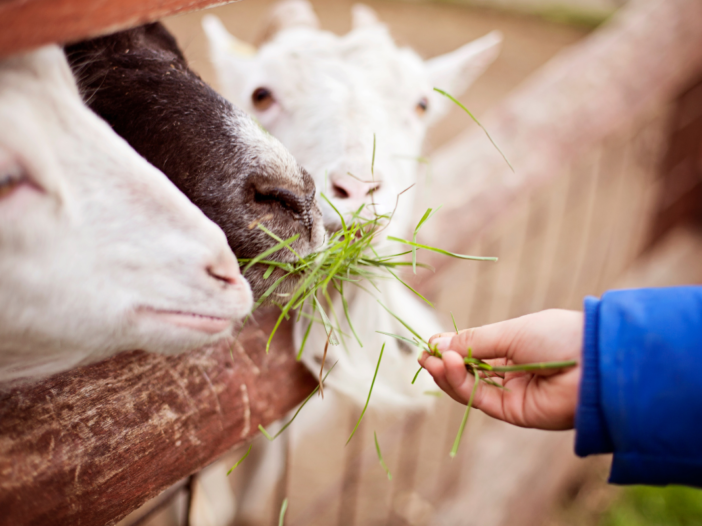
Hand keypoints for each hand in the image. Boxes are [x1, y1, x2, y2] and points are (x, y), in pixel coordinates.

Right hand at [419, 309, 582, 429]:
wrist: (593, 363)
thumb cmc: (558, 336)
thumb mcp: (510, 332)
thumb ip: (473, 341)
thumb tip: (438, 343)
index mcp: (514, 347)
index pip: (474, 351)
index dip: (451, 348)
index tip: (431, 342)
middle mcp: (511, 372)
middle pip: (468, 371)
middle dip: (444, 363)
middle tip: (424, 354)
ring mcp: (512, 393)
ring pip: (469, 387)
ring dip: (447, 374)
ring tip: (432, 360)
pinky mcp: (513, 412)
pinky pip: (479, 398)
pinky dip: (460, 384)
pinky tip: (448, 366)